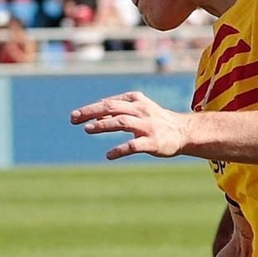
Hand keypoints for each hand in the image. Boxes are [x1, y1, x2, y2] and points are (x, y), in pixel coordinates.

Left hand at [70, 91, 193, 159]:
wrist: (184, 132)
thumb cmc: (158, 121)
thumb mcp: (140, 109)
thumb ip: (120, 109)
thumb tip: (97, 110)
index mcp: (137, 101)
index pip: (110, 102)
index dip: (91, 108)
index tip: (76, 116)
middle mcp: (141, 111)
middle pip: (111, 107)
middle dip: (91, 112)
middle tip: (73, 119)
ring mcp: (147, 126)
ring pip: (121, 122)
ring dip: (103, 125)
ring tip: (87, 129)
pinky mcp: (152, 142)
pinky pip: (133, 145)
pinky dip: (120, 149)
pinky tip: (109, 155)